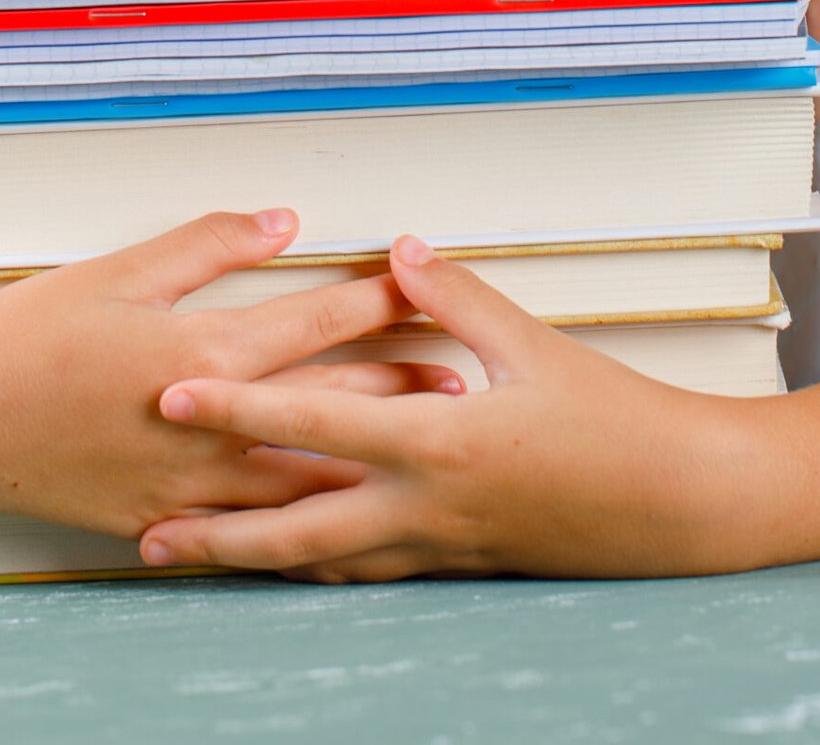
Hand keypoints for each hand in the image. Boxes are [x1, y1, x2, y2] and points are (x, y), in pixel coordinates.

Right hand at [0, 209, 458, 539]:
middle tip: (465, 373)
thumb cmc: (27, 334)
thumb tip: (285, 222)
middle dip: (401, 386)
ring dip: (368, 459)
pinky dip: (303, 524)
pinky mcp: (161, 526)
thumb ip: (209, 243)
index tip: (432, 285)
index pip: (316, 320)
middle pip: (328, 406)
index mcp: (199, 350)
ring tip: (426, 447)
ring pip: (303, 481)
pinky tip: (343, 521)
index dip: (381, 300)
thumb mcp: (118, 270)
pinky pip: (249, 534)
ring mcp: (185, 488)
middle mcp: (205, 426)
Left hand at [138, 234, 755, 580]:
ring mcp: (438, 544)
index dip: (237, 408)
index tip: (173, 398)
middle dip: (216, 531)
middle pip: (296, 527)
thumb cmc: (613, 423)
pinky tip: (287, 563)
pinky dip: (316, 568)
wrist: (675, 505)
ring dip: (252, 560)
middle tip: (144, 528)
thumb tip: (398, 250)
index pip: (314, 423)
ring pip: (325, 561)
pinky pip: (368, 570)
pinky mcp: (455, 562)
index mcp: (439, 441)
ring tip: (188, 556)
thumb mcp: (533, 346)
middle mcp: (426, 505)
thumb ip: (458, 297)